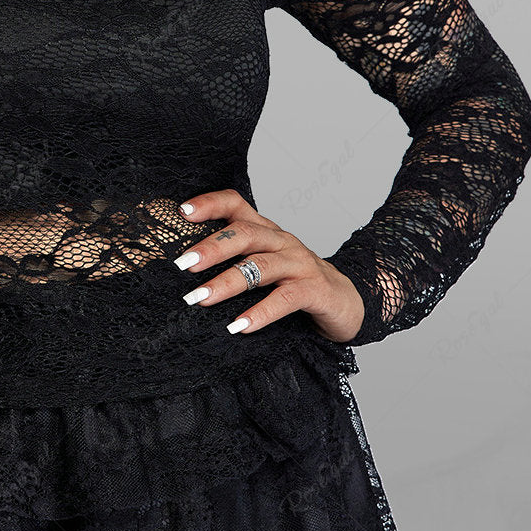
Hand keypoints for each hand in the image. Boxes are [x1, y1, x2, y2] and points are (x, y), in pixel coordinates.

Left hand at [175, 189, 364, 343]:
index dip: (210, 204)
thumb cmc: (295, 284)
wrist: (348, 303)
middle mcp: (282, 241)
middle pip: (245, 234)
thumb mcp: (263, 266)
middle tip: (182, 264)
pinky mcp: (316, 290)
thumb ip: (233, 262)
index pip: (237, 205)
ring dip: (227, 283)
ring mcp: (301, 264)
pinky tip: (239, 326)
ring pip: (260, 267)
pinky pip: (285, 298)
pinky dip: (261, 312)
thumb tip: (185, 270)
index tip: (181, 213)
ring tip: (200, 298)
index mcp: (266, 231)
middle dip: (211, 248)